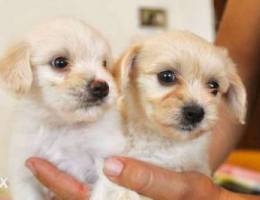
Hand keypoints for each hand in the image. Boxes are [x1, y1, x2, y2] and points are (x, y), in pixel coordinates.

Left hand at [26, 157, 257, 199]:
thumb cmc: (201, 199)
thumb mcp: (184, 187)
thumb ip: (150, 180)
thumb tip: (111, 164)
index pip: (80, 198)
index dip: (56, 182)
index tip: (36, 163)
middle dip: (53, 185)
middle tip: (34, 163)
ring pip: (86, 197)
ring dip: (64, 184)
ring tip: (49, 165)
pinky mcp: (127, 197)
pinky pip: (98, 192)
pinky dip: (83, 183)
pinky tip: (81, 169)